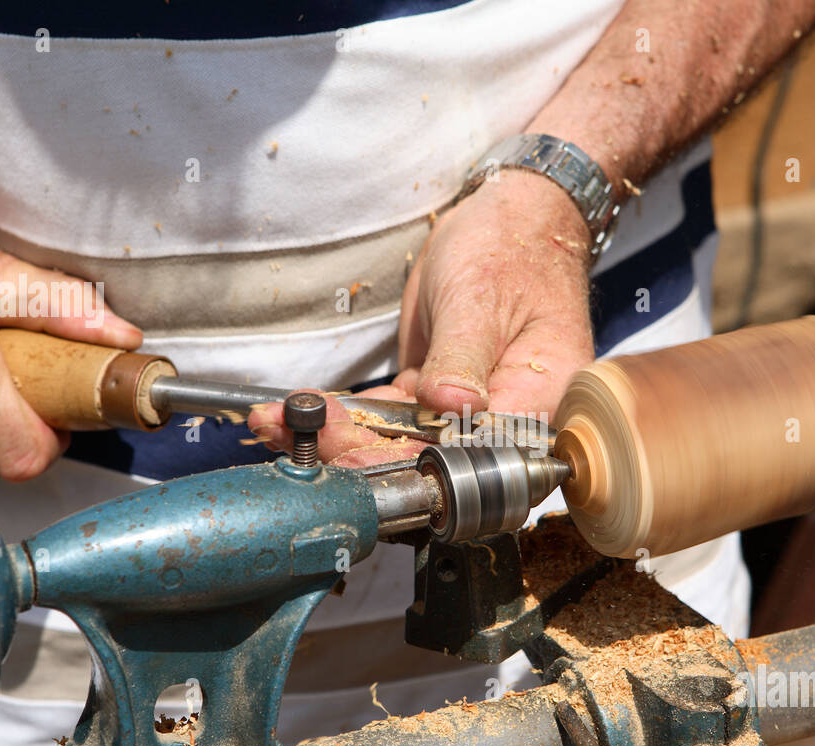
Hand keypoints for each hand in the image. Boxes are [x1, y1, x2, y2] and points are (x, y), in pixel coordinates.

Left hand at [249, 169, 595, 465]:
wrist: (511, 217)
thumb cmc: (510, 245)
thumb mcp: (479, 296)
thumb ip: (462, 355)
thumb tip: (448, 403)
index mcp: (538, 399)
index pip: (471, 454)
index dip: (406, 460)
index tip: (348, 450)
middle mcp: (507, 417)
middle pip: (431, 457)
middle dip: (356, 450)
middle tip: (293, 433)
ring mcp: (470, 411)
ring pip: (401, 442)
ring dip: (338, 436)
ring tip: (277, 422)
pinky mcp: (438, 398)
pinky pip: (392, 418)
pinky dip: (347, 416)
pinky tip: (299, 411)